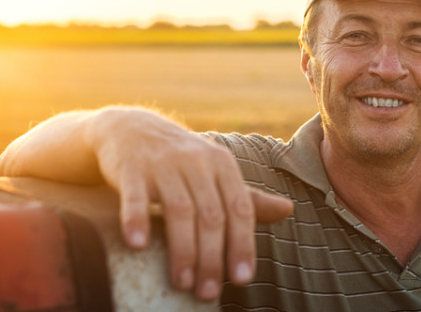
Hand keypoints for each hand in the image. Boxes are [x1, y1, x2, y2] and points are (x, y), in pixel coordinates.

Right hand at [87, 107, 293, 300]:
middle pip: (211, 215)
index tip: (242, 279)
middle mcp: (197, 161)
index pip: (240, 210)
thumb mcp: (216, 172)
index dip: (243, 245)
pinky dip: (137, 219)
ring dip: (182, 249)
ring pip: (179, 210)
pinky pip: (136, 196)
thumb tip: (289, 211)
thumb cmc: (181, 160)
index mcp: (222, 165)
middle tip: (207, 292)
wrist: (131, 128)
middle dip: (211, 257)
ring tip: (181, 283)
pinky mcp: (132, 167)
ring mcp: (163, 163)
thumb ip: (247, 197)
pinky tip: (138, 245)